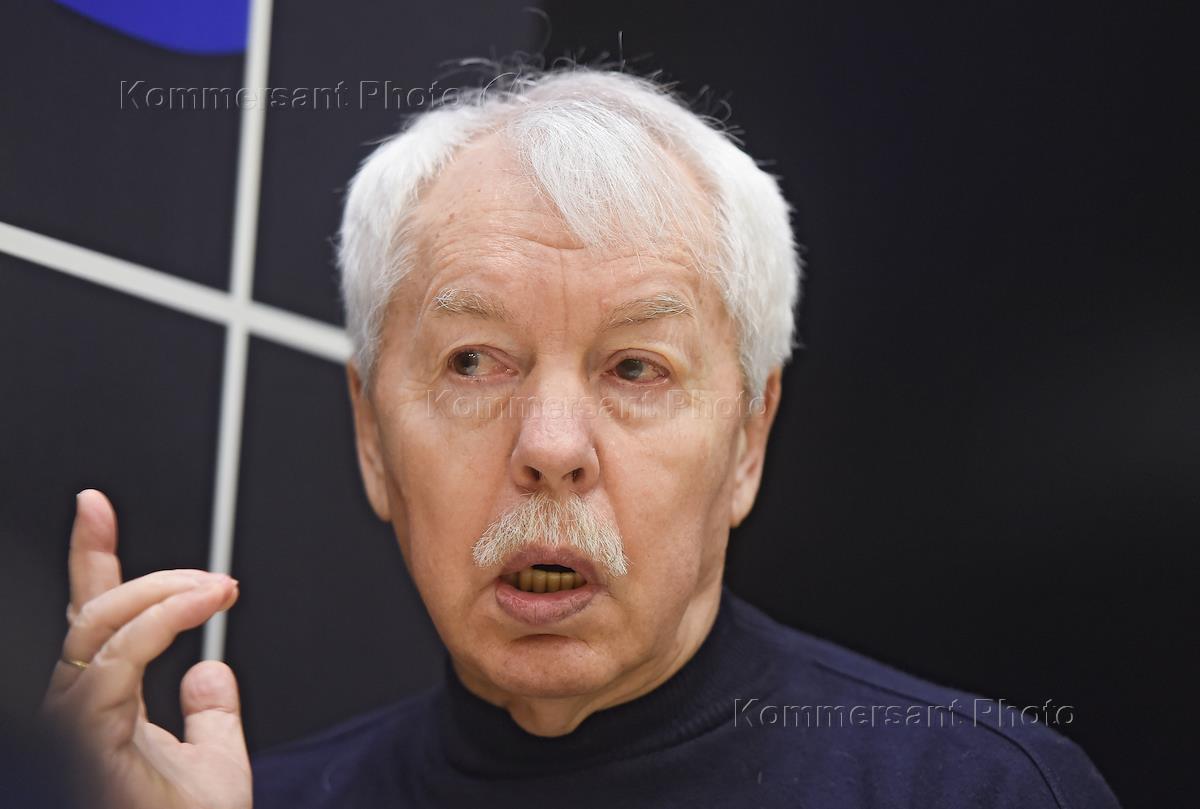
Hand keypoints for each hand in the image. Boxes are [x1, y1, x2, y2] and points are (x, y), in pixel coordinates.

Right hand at [40, 490, 251, 808]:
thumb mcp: (215, 765)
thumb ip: (211, 715)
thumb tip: (212, 668)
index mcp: (105, 710)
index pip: (92, 622)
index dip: (92, 559)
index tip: (97, 506)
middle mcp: (80, 713)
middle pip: (92, 615)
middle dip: (149, 574)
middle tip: (215, 578)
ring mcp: (75, 728)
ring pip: (98, 629)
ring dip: (164, 595)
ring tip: (218, 589)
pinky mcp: (84, 743)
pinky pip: (112, 664)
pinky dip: (157, 625)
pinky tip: (200, 608)